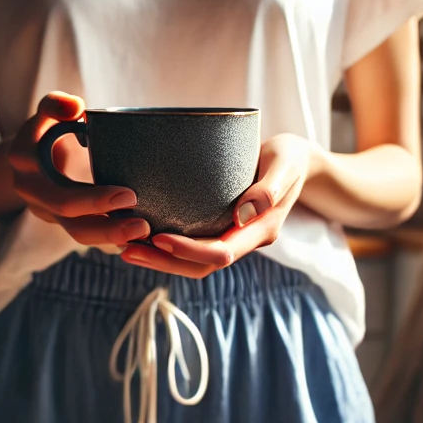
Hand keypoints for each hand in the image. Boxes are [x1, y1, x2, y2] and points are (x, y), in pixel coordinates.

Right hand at [8, 92, 150, 245]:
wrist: (26, 158)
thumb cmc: (44, 130)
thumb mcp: (44, 113)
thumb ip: (55, 104)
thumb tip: (76, 107)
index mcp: (27, 167)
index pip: (62, 196)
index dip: (94, 201)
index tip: (129, 195)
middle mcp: (34, 195)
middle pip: (72, 222)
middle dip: (109, 226)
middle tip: (143, 224)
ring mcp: (47, 212)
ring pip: (79, 234)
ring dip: (112, 237)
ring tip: (143, 232)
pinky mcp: (61, 220)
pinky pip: (87, 233)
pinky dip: (111, 238)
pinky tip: (137, 240)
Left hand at [120, 133, 315, 277]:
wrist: (297, 161)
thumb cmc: (290, 157)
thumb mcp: (285, 163)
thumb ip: (270, 187)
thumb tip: (245, 212)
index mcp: (261, 230)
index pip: (220, 252)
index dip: (188, 250)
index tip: (158, 237)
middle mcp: (244, 240)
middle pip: (202, 265)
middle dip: (164, 262)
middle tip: (126, 250)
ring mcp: (232, 237)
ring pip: (195, 262)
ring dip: (161, 260)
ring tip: (125, 249)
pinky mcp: (221, 229)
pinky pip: (194, 247)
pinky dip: (167, 247)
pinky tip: (141, 236)